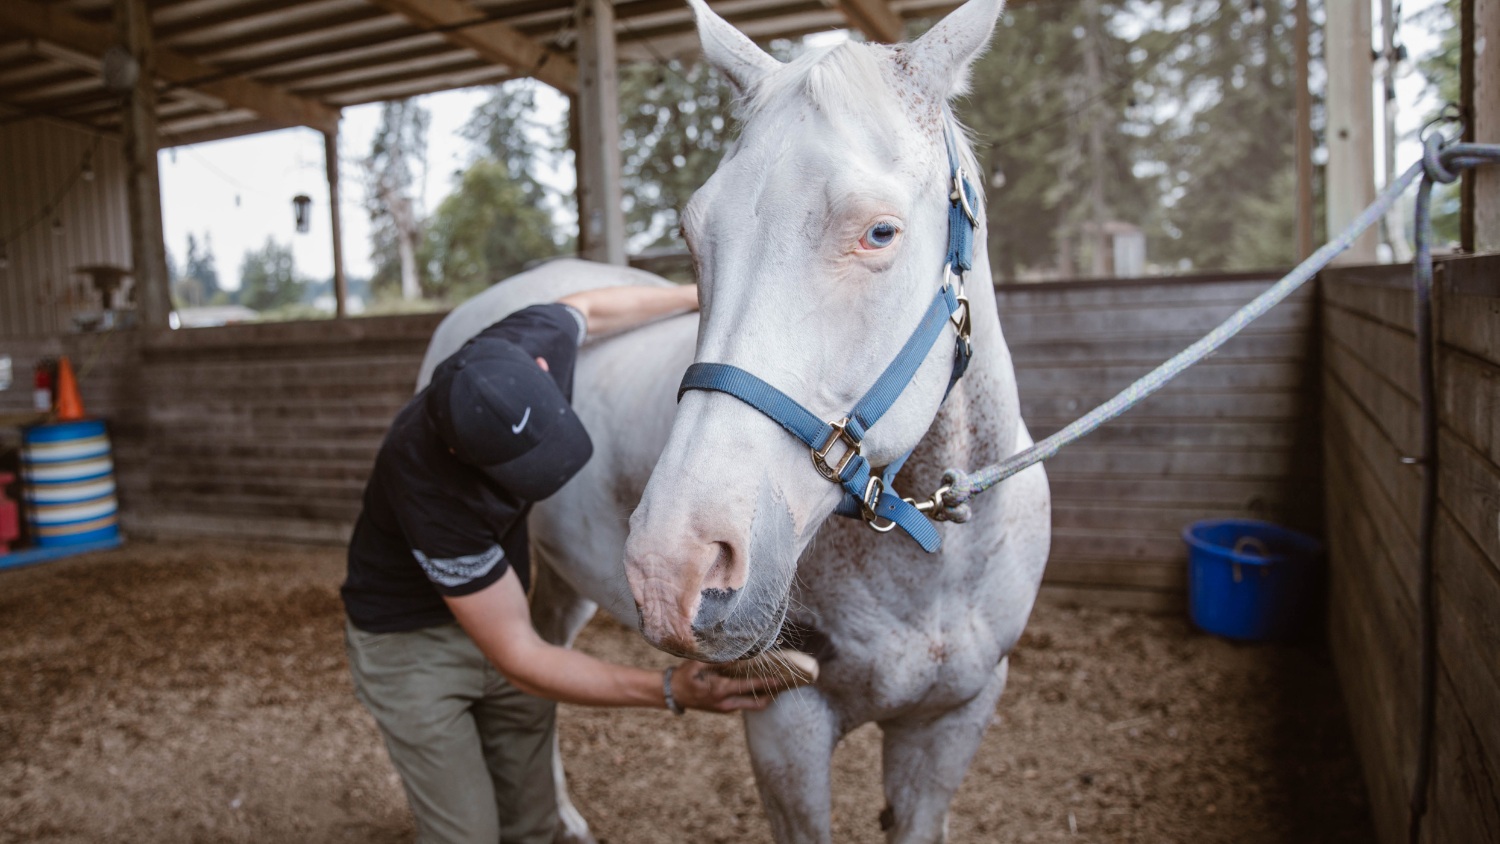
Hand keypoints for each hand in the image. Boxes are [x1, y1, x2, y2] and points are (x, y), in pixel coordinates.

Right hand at [671, 660, 787, 712]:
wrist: (673, 693)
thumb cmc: (686, 675)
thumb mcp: (700, 664)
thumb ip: (720, 661)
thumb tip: (740, 656)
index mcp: (721, 690)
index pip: (749, 687)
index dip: (766, 683)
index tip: (780, 680)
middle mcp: (726, 703)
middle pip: (756, 704)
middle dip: (771, 696)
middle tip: (782, 686)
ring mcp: (725, 708)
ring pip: (750, 706)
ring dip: (762, 697)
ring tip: (773, 685)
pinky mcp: (723, 709)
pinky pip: (742, 704)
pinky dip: (751, 697)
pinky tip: (755, 686)